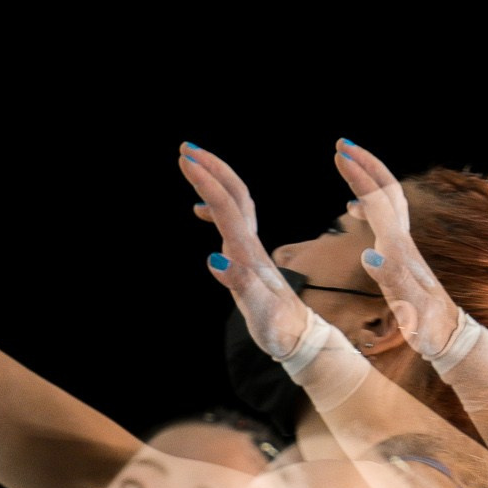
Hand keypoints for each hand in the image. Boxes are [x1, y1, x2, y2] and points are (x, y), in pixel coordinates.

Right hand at [176, 144, 315, 357]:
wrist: (300, 338)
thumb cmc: (279, 329)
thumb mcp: (258, 311)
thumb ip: (238, 284)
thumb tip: (214, 260)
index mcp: (249, 253)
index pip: (227, 207)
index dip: (207, 181)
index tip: (187, 159)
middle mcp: (250, 245)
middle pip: (235, 194)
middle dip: (212, 168)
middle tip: (187, 149)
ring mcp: (250, 250)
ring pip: (235, 203)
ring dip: (215, 180)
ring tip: (192, 164)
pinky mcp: (249, 258)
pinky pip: (232, 220)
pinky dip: (215, 206)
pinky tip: (200, 210)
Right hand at [330, 139, 462, 357]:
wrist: (449, 335)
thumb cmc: (428, 326)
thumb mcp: (409, 307)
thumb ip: (390, 280)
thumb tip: (369, 255)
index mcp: (399, 248)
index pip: (378, 200)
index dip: (359, 175)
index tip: (338, 154)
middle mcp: (404, 241)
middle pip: (386, 190)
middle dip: (365, 163)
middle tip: (342, 144)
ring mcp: (404, 246)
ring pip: (387, 199)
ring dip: (367, 177)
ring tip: (347, 164)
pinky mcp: (402, 254)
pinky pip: (383, 217)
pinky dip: (366, 203)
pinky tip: (353, 209)